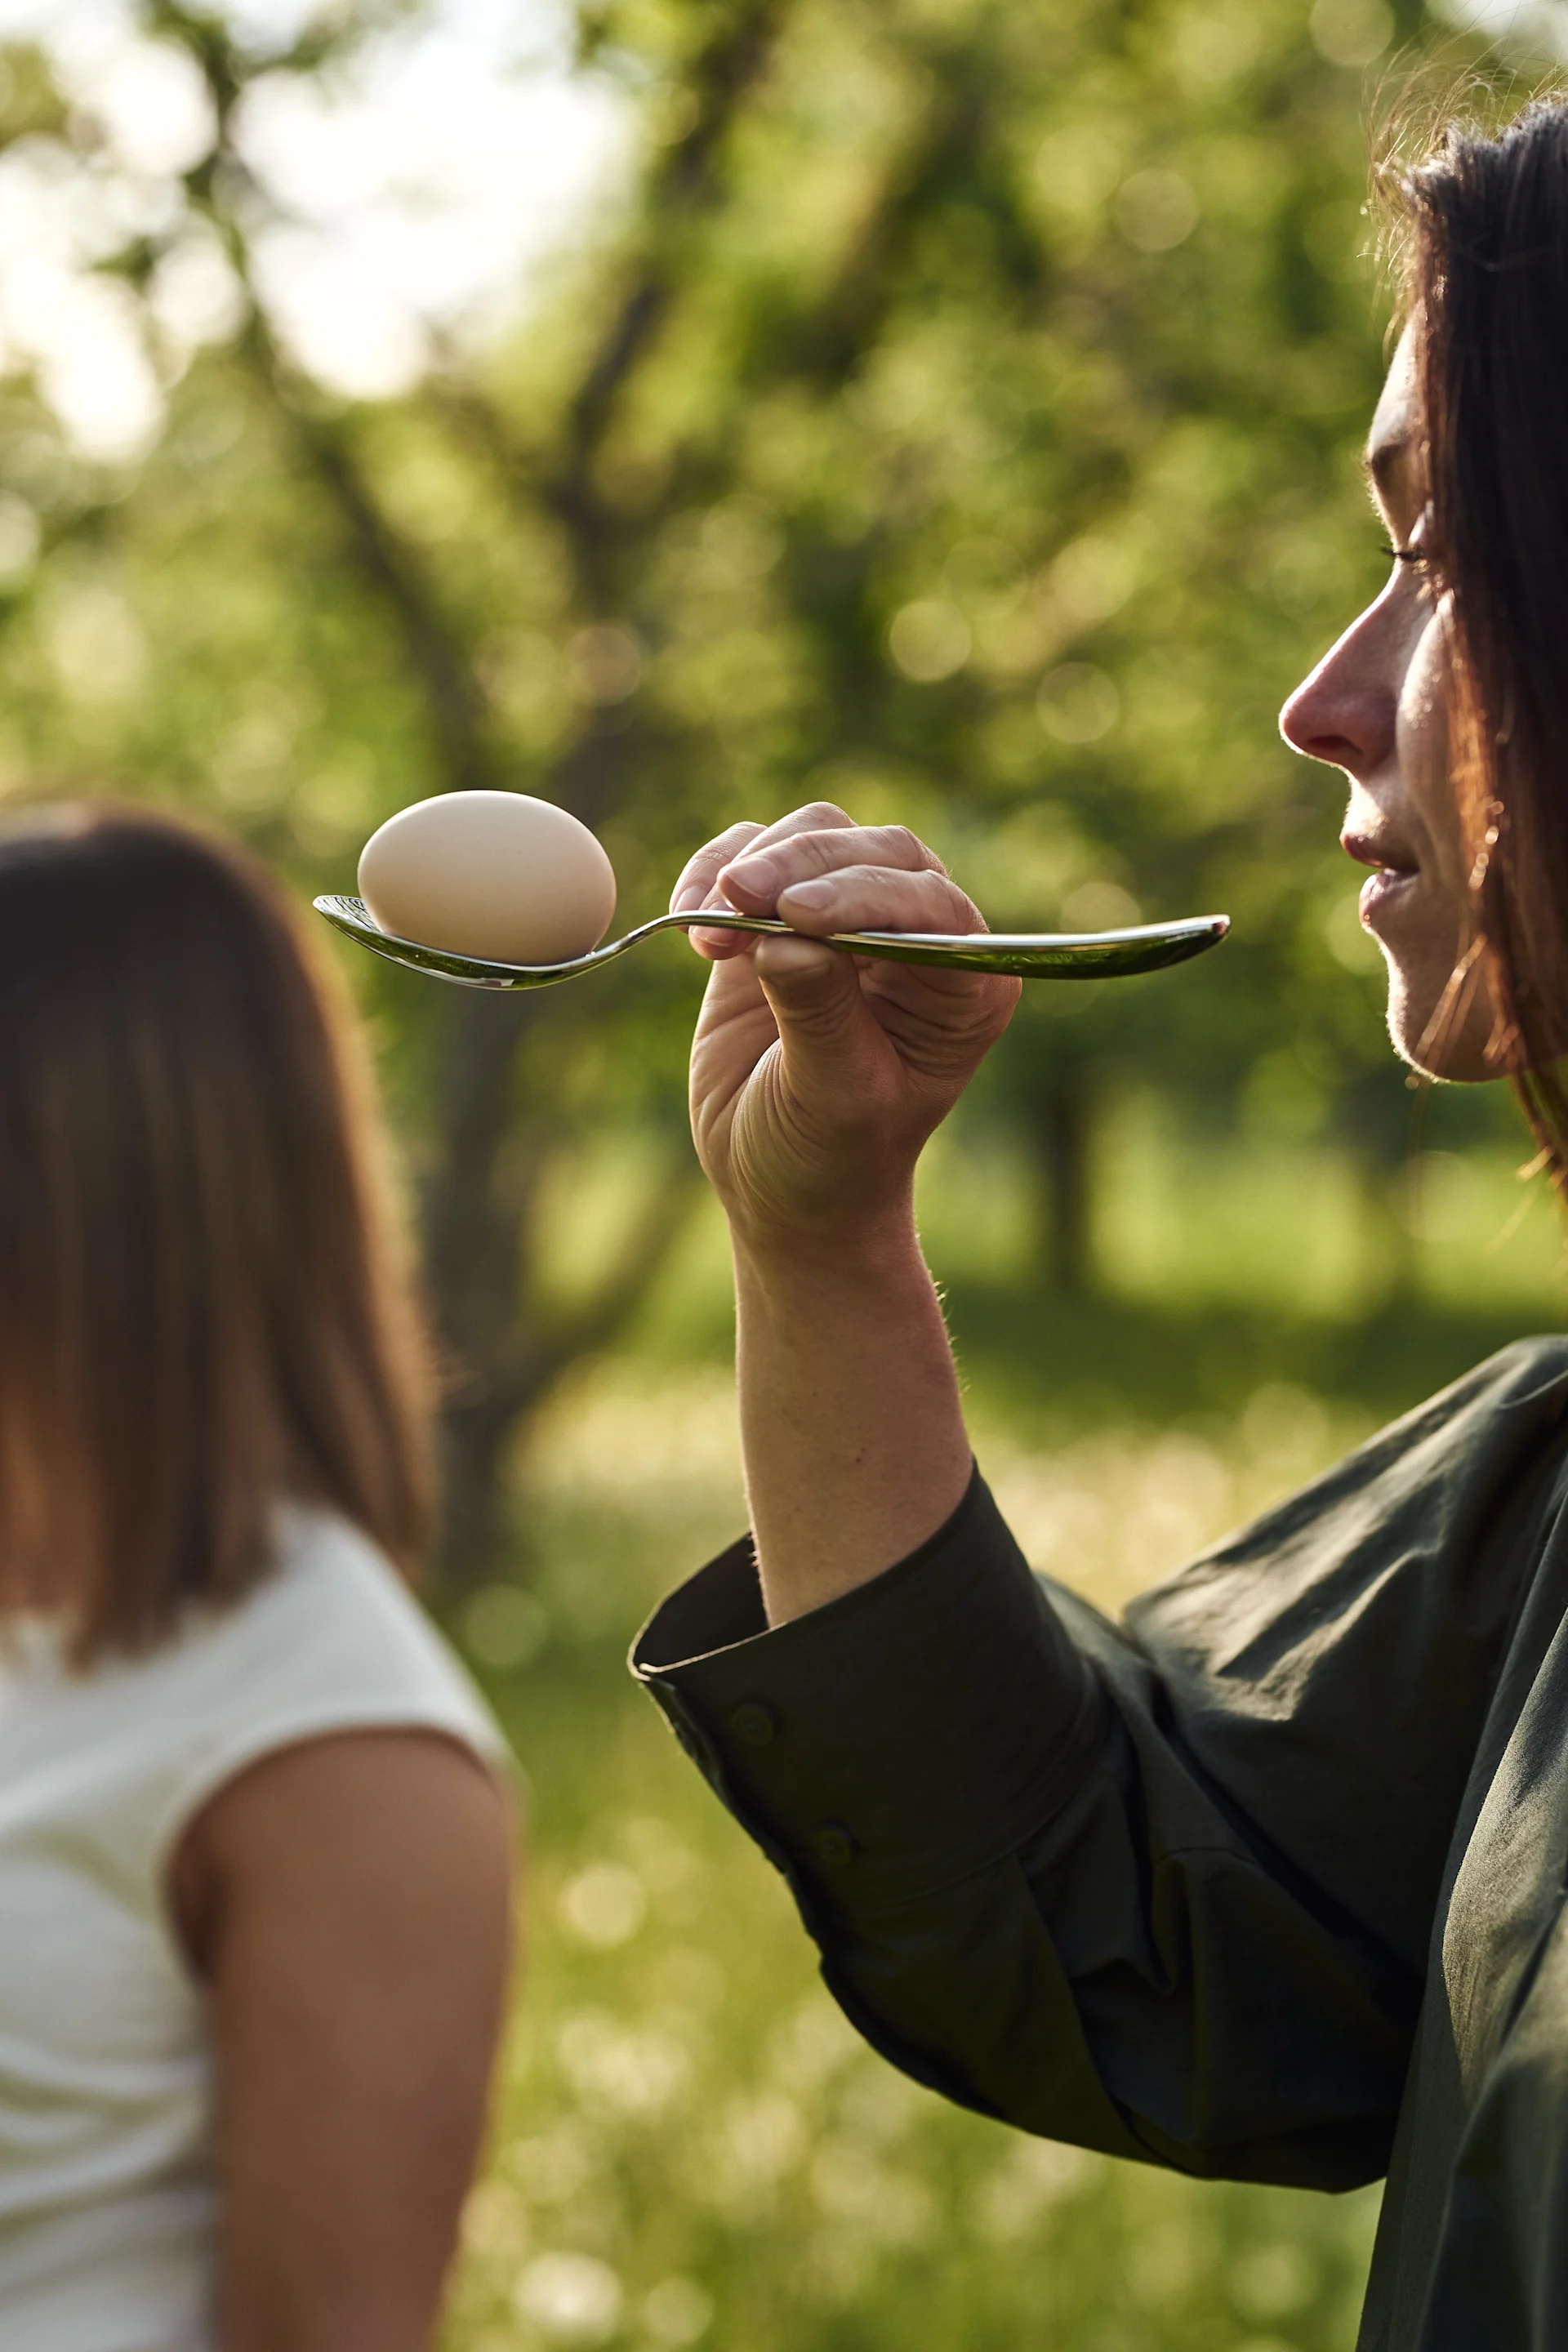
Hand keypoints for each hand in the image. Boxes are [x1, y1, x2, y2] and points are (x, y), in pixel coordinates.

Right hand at [670, 803, 1019, 1254]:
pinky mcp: (782, 917)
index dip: (866, 895)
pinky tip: (692, 925)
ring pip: (817, 834)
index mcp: (962, 986)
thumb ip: (819, 1017)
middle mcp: (918, 937)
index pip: (932, 906)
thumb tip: (787, 940)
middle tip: (737, 900)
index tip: (795, 914)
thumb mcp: (831, 1101)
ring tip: (713, 931)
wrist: (778, 1184)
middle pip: (876, 850)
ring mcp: (849, 918)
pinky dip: (714, 871)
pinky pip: (753, 852)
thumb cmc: (828, 1158)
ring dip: (756, 864)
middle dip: (804, 864)